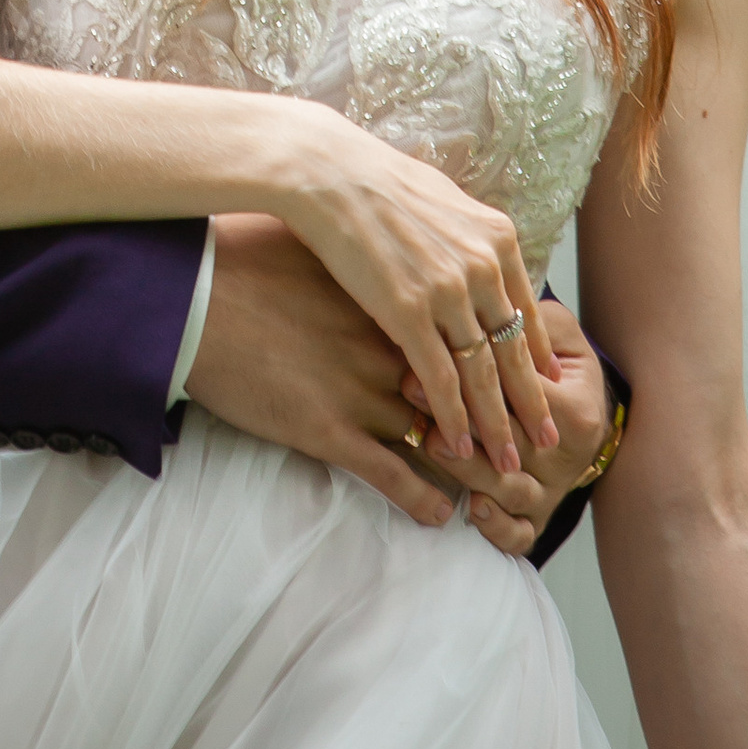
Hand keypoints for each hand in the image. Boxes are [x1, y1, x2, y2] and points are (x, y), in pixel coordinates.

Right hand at [182, 216, 549, 533]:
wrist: (201, 289)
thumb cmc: (259, 253)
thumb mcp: (338, 237)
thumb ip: (382, 246)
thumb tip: (406, 236)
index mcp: (404, 286)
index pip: (482, 324)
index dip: (517, 356)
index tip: (541, 379)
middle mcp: (396, 335)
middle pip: (480, 377)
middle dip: (517, 411)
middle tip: (546, 439)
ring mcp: (367, 383)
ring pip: (447, 428)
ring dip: (482, 456)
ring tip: (509, 479)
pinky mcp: (332, 425)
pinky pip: (393, 469)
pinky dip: (422, 494)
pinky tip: (441, 512)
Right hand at [271, 113, 559, 474]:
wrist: (327, 171)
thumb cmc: (377, 182)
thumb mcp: (444, 203)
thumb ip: (470, 241)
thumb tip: (484, 262)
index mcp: (496, 238)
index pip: (526, 315)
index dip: (537, 360)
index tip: (546, 391)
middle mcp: (483, 266)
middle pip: (513, 352)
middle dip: (531, 405)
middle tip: (547, 444)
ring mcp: (448, 290)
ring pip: (483, 375)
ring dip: (497, 425)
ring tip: (508, 463)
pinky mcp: (408, 311)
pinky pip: (441, 379)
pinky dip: (454, 418)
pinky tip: (461, 445)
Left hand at [407, 299, 609, 559]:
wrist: (583, 407)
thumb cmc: (556, 359)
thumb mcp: (556, 330)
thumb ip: (528, 321)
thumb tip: (488, 312)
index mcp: (577, 410)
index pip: (525, 396)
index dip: (478, 374)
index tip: (429, 351)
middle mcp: (568, 458)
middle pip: (512, 444)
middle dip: (461, 417)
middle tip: (414, 395)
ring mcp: (551, 492)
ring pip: (511, 490)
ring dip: (469, 468)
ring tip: (434, 444)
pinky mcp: (536, 517)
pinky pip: (520, 535)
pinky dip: (497, 528)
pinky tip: (472, 509)